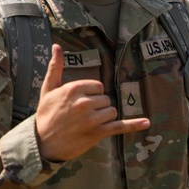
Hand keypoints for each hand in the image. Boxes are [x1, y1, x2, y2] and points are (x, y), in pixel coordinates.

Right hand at [34, 44, 149, 161]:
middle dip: (97, 107)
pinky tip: (146, 122)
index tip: (79, 103)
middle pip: (105, 99)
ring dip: (103, 118)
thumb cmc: (45, 114)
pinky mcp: (97, 133)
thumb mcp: (48, 89)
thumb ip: (56, 66)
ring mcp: (92, 118)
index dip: (91, 95)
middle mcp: (84, 102)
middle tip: (80, 116)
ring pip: (111, 112)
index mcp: (74, 89)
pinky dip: (134, 125)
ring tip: (86, 124)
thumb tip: (57, 46)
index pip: (98, 86)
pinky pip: (119, 126)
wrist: (42, 143)